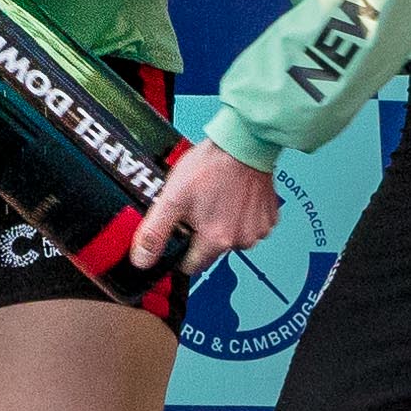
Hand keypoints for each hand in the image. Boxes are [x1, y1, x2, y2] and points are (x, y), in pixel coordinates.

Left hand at [132, 138, 279, 274]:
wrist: (242, 145)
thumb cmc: (209, 168)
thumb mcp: (171, 199)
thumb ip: (155, 233)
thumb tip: (142, 260)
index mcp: (216, 240)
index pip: (191, 265)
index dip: (180, 250)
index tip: (178, 233)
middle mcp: (241, 241)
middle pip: (210, 250)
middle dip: (199, 232)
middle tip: (195, 205)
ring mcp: (258, 231)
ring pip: (230, 237)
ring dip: (220, 223)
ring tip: (214, 197)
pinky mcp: (269, 219)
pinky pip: (248, 226)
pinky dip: (239, 215)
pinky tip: (231, 196)